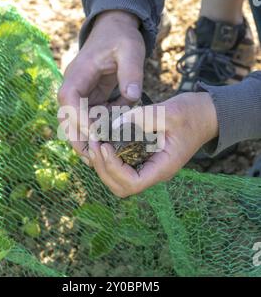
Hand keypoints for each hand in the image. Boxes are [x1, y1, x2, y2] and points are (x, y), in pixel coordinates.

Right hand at [57, 10, 145, 162]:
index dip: (77, 118)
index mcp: (79, 72)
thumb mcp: (130, 50)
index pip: (69, 98)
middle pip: (67, 115)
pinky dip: (100, 128)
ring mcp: (81, 93)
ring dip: (87, 138)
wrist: (114, 29)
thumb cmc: (121, 36)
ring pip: (77, 121)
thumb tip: (131, 98)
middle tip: (92, 158)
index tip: (93, 135)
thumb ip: (131, 73)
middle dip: (77, 137)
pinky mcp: (91, 97)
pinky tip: (112, 139)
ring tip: (101, 157)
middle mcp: (75, 85)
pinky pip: (91, 117)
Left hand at [88, 92, 218, 197]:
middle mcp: (155, 171)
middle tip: (93, 144)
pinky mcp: (145, 159)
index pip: (132, 182)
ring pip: (119, 180)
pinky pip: (122, 168)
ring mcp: (149, 167)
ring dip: (103, 166)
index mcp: (163, 166)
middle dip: (103, 168)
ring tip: (94, 143)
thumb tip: (114, 125)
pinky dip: (108, 160)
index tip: (104, 146)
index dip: (113, 168)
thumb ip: (142, 118)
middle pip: (121, 187)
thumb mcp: (169, 112)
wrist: (206, 115)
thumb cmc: (192, 114)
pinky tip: (102, 143)